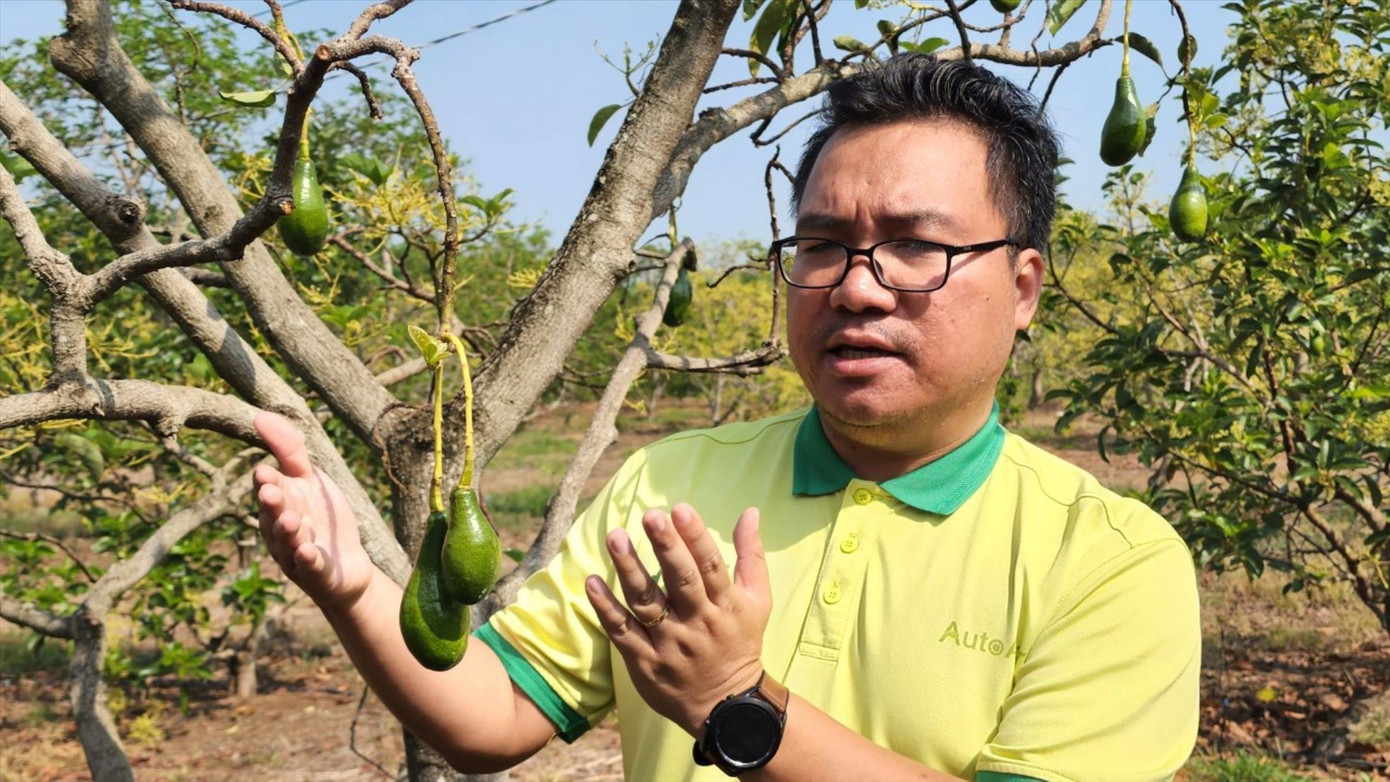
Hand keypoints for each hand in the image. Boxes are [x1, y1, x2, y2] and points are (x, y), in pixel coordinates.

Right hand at [253, 412, 372, 613]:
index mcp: (279, 502)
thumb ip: (288, 450)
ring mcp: (295, 553)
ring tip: (293, 520)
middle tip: (272, 492)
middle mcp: (280, 528)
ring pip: (288, 541)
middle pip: (274, 515)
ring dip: (289, 531)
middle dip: (273, 504)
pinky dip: (308, 559)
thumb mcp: (309, 479)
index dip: (268, 481)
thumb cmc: (321, 517)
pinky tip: (308, 551)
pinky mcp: (315, 574)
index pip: (269, 488)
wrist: (347, 564)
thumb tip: (260, 415)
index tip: (265, 472)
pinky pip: (309, 567)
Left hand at [585, 503, 771, 735]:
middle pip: (680, 581)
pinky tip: (592, 582)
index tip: (680, 509)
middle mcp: (698, 623)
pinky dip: (606, 608)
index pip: (711, 567)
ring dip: (630, 569)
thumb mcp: (758, 600)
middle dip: (666, 547)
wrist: (726, 706)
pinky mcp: (645, 663)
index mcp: (726, 606)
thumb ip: (751, 555)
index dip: (696, 537)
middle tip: (650, 516)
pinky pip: (623, 632)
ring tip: (616, 537)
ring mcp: (669, 644)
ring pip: (647, 603)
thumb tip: (750, 511)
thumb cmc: (741, 642)